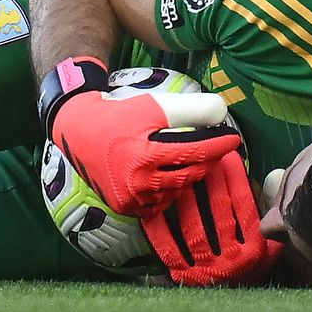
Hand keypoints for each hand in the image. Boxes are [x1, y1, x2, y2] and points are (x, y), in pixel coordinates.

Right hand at [46, 60, 241, 216]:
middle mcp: (139, 182)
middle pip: (189, 174)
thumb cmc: (118, 114)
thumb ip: (191, 108)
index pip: (196, 152)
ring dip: (187, 176)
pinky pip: (159, 204)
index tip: (233, 138)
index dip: (218, 145)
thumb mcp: (154, 104)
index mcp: (146, 155)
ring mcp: (131, 198)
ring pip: (176, 191)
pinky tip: (167, 176)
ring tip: (190, 160)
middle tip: (215, 148)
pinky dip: (168, 191)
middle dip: (206, 160)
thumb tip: (220, 113)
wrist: (78, 130)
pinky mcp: (125, 207)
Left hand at [143, 149, 281, 285]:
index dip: (237, 178)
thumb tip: (270, 188)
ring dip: (186, 197)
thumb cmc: (249, 269)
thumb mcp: (270, 251)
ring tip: (180, 173)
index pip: (245, 207)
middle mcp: (233, 263)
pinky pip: (168, 249)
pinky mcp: (184, 277)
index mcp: (255, 252)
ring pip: (194, 227)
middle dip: (212, 179)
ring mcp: (207, 270)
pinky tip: (153, 207)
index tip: (229, 155)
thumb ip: (270, 223)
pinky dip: (159, 228)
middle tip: (203, 155)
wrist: (232, 308)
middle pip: (219, 212)